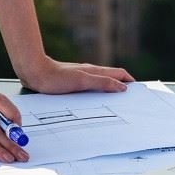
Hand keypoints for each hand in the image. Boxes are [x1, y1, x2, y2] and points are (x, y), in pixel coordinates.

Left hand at [18, 55, 134, 94]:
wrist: (35, 73)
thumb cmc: (56, 78)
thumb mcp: (82, 81)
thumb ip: (102, 83)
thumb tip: (122, 87)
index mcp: (95, 71)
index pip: (120, 74)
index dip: (130, 81)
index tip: (139, 92)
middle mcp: (91, 73)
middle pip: (113, 78)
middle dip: (124, 87)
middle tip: (130, 101)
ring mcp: (82, 77)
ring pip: (102, 83)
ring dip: (111, 91)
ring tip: (116, 104)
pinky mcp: (73, 83)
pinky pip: (91, 88)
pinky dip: (99, 94)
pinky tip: (95, 103)